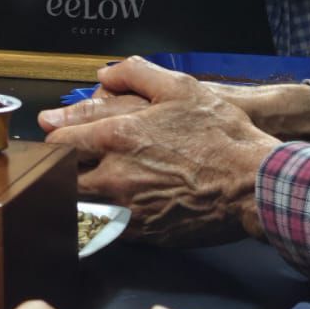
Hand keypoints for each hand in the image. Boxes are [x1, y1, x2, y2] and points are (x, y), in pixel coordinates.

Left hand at [41, 56, 276, 243]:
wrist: (255, 183)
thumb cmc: (221, 134)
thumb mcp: (180, 88)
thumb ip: (136, 74)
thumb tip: (104, 74)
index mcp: (117, 137)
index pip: (60, 141)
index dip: (54, 136)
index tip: (56, 135)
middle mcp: (115, 175)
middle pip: (62, 177)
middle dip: (59, 168)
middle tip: (63, 162)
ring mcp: (128, 208)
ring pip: (79, 206)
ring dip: (75, 195)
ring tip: (79, 185)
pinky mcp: (145, 233)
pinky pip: (107, 227)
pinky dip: (101, 217)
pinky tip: (108, 206)